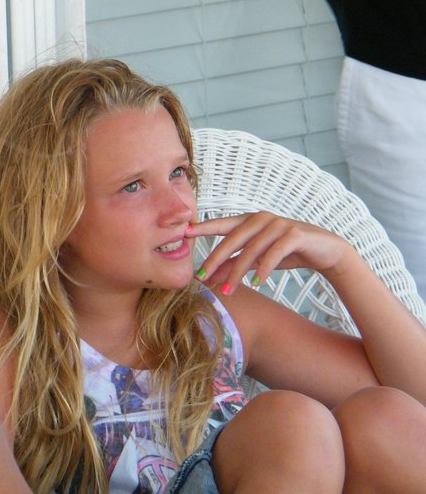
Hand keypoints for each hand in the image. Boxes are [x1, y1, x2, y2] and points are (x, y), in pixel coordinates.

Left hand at [186, 212, 357, 293]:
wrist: (326, 251)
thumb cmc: (287, 253)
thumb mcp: (257, 260)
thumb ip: (234, 264)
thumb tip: (209, 278)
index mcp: (250, 221)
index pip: (222, 224)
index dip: (203, 228)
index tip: (184, 233)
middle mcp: (261, 219)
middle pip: (233, 238)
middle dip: (216, 258)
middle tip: (202, 276)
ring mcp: (278, 225)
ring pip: (252, 249)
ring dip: (238, 271)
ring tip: (229, 290)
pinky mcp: (295, 234)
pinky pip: (274, 252)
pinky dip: (264, 268)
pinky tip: (257, 282)